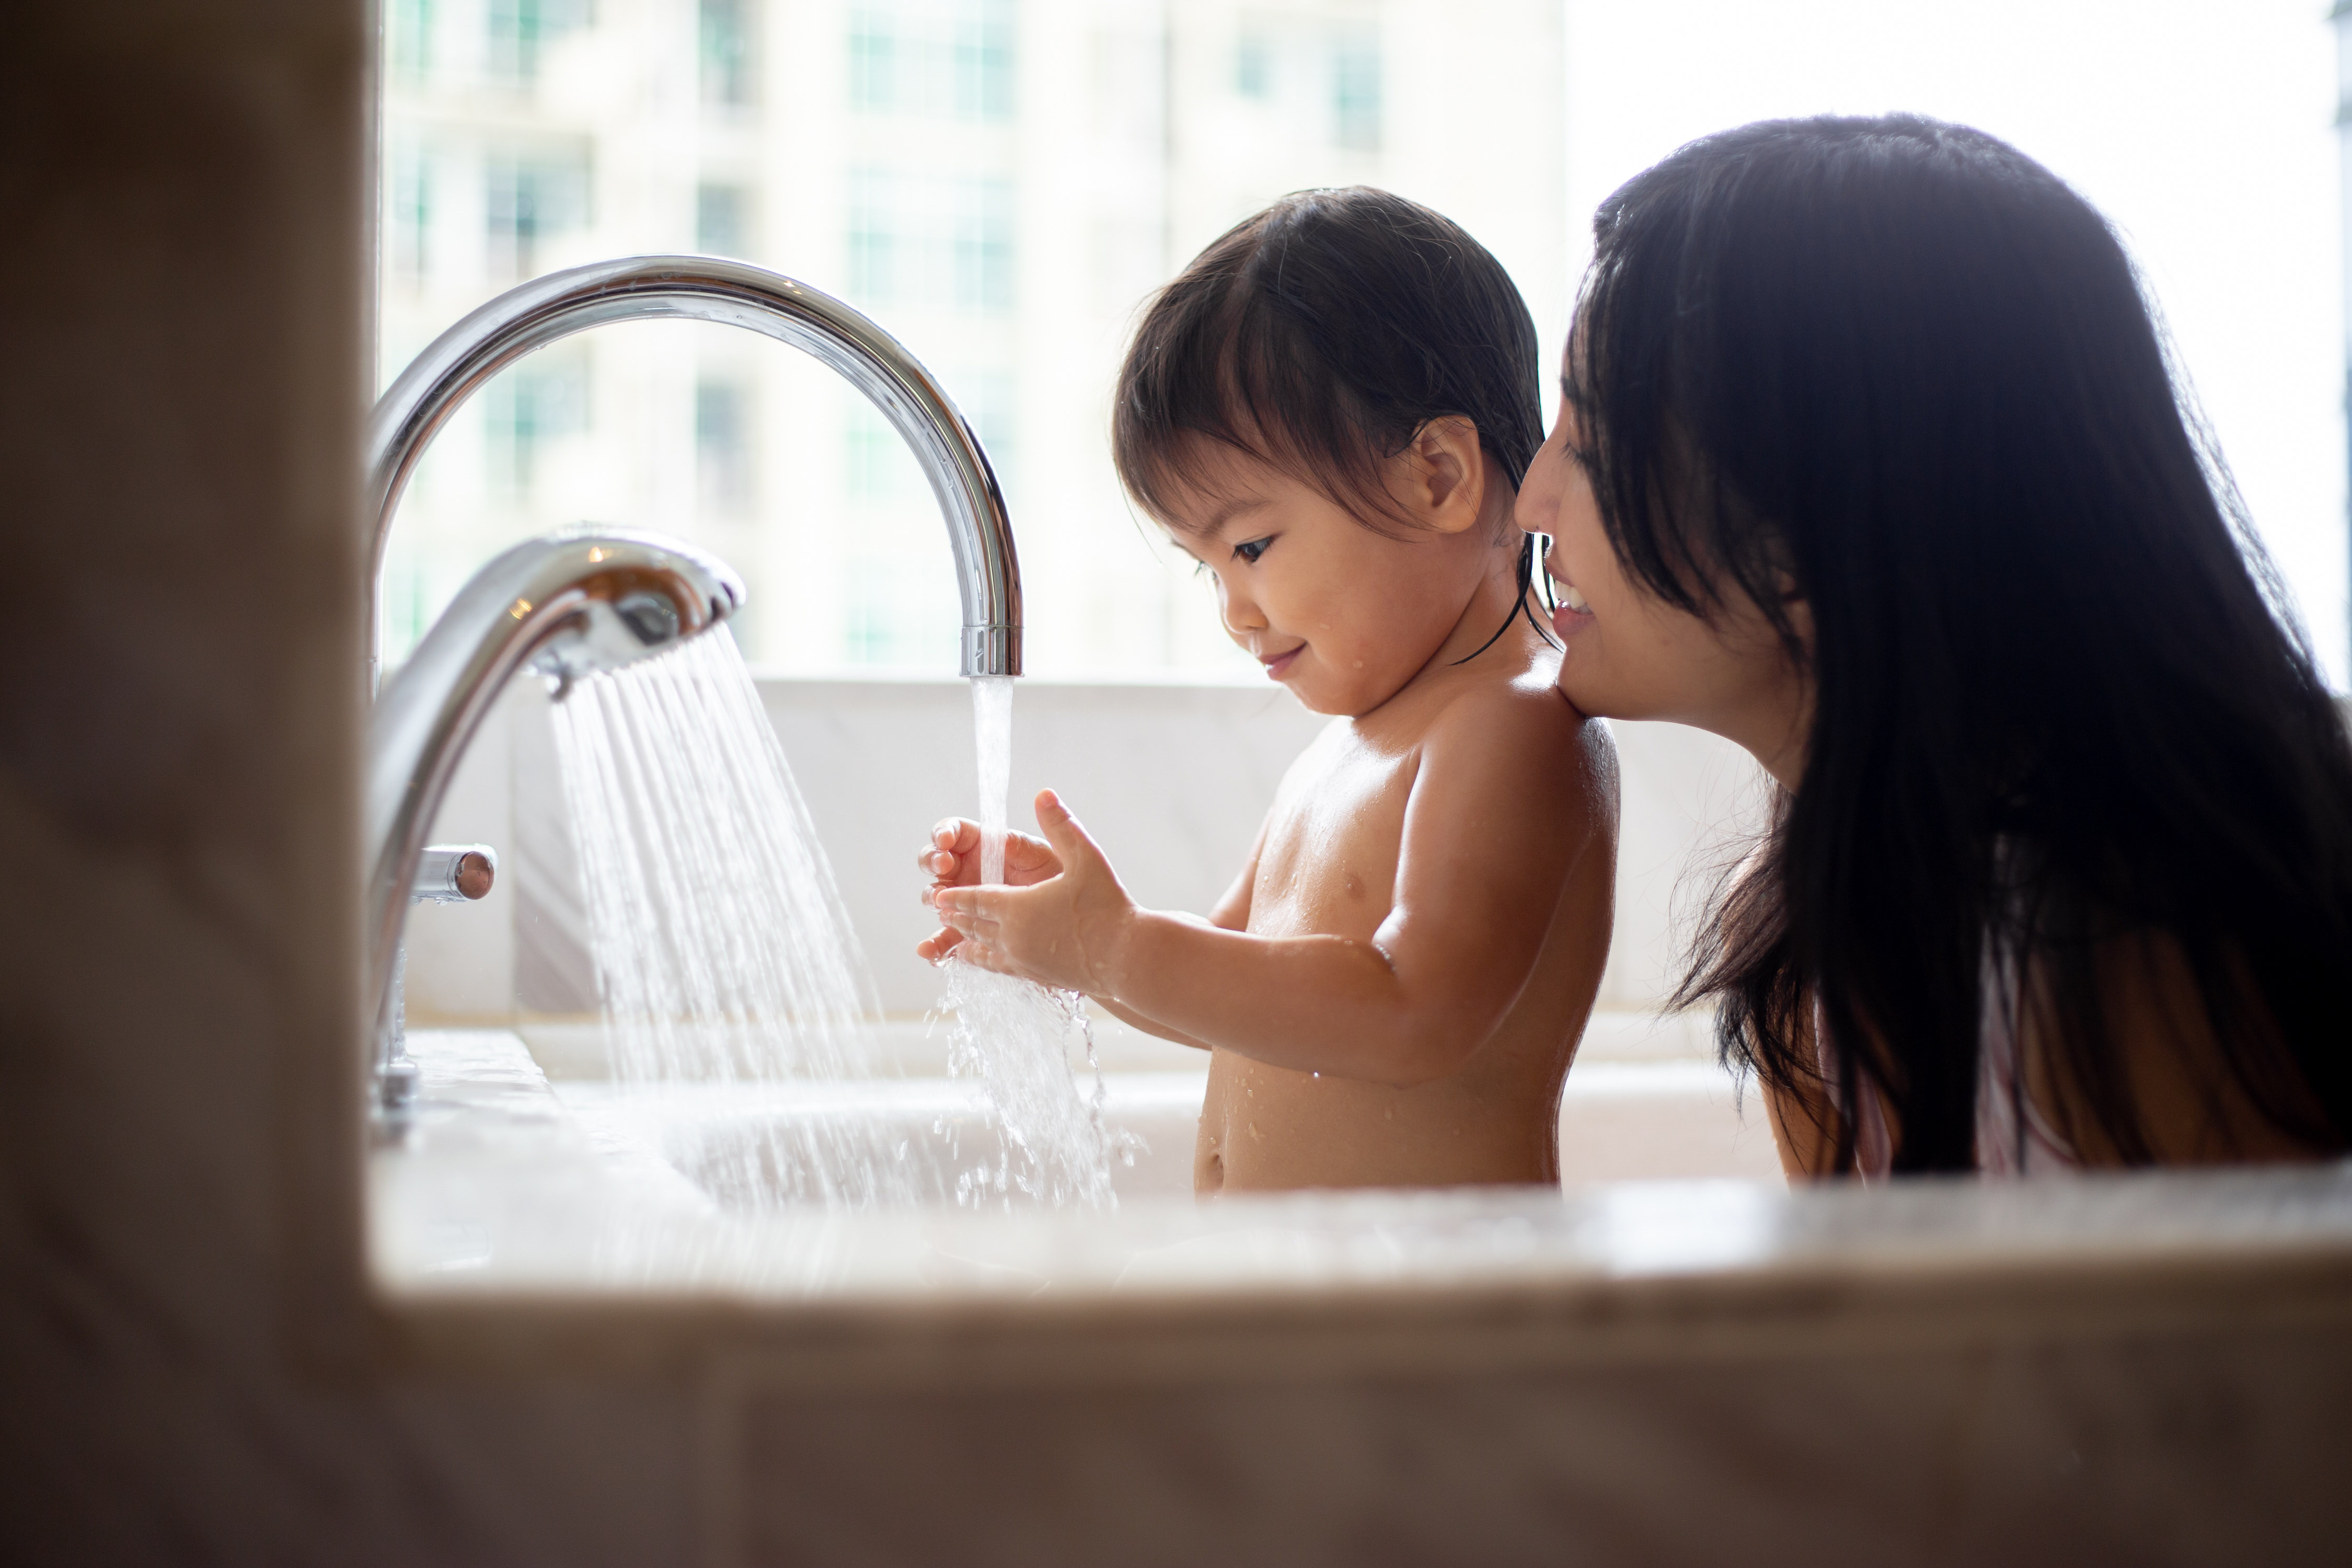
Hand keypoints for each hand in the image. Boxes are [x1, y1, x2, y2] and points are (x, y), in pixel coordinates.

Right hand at [914, 816, 1061, 961]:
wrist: (1070, 916)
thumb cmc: (1054, 877)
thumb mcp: (1037, 856)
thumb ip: (1018, 841)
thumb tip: (1031, 803)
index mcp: (980, 845)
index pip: (953, 833)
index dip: (944, 833)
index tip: (945, 840)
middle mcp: (967, 871)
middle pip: (935, 862)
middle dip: (933, 862)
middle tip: (944, 866)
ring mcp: (963, 901)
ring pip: (936, 899)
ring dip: (932, 902)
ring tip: (940, 909)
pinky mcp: (966, 929)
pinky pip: (946, 937)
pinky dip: (936, 945)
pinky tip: (931, 952)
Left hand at [930, 790, 1136, 992]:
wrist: (1127, 957)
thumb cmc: (1109, 905)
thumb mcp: (1086, 857)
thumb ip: (1061, 825)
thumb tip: (1043, 793)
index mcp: (1017, 907)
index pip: (975, 900)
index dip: (956, 896)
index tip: (939, 894)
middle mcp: (1012, 936)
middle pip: (974, 924)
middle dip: (955, 915)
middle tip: (938, 908)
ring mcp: (1022, 960)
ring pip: (983, 949)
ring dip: (966, 939)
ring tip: (954, 936)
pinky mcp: (1036, 976)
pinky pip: (999, 968)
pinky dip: (983, 962)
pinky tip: (982, 961)